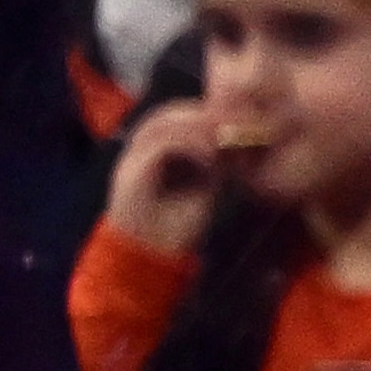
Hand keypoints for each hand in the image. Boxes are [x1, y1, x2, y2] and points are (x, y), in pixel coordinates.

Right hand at [99, 96, 229, 263]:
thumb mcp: (203, 189)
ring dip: (198, 126)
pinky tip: (211, 157)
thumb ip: (213, 165)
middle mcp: (139, 149)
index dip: (206, 114)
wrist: (149, 258)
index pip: (177, 116)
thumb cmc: (174, 229)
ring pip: (163, 122)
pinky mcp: (132, 171)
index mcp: (153, 151)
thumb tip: (235, 143)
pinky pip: (161, 145)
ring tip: (225, 137)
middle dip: (204, 114)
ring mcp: (132, 158)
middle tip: (236, 124)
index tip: (238, 123)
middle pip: (170, 112)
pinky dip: (189, 145)